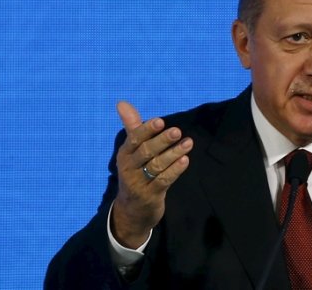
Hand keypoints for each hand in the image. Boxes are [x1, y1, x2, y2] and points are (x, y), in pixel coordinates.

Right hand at [110, 101, 192, 248]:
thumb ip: (132, 127)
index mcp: (125, 154)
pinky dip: (174, 170)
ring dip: (173, 154)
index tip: (160, 120)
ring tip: (188, 143)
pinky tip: (185, 160)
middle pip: (146, 152)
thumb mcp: (132, 151)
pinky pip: (163, 181)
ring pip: (156, 166)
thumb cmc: (136, 172)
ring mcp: (139, 183)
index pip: (134, 139)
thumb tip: (122, 102)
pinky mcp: (150, 195)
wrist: (132, 209)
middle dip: (161, 141)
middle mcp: (129, 168)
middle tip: (177, 131)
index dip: (146, 130)